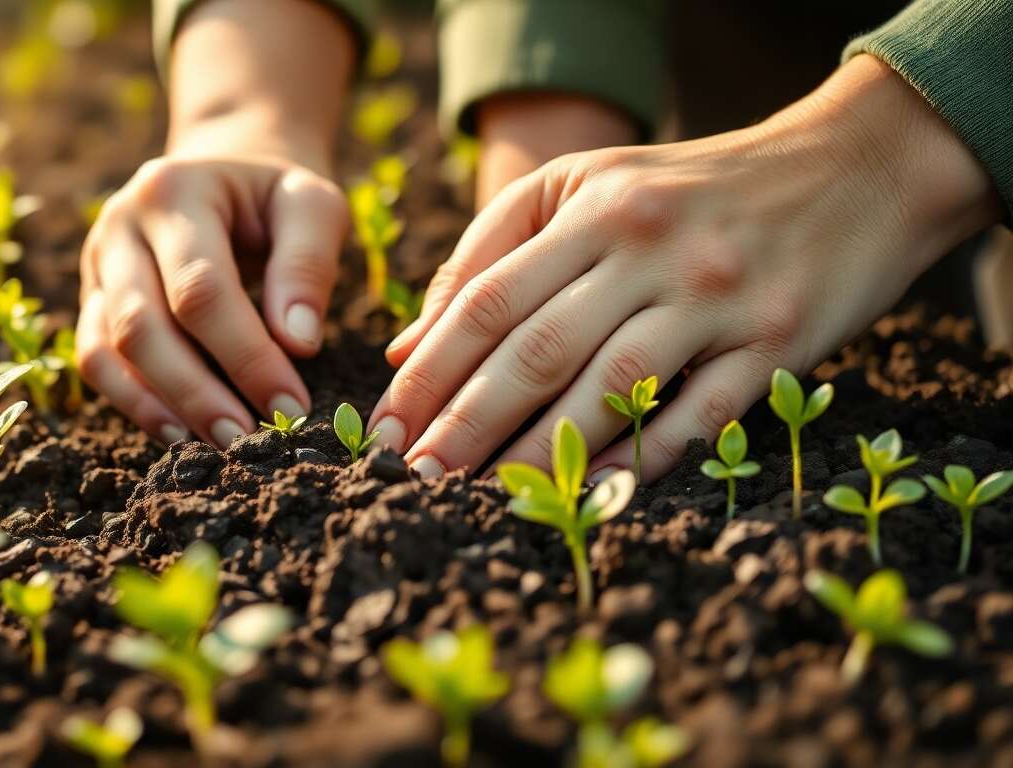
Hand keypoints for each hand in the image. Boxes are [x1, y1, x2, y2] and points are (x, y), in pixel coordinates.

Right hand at [77, 156, 348, 447]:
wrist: (228, 169)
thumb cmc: (275, 195)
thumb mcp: (312, 204)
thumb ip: (308, 264)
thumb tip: (298, 343)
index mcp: (171, 191)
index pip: (201, 290)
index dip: (245, 356)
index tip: (291, 405)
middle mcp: (119, 226)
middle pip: (140, 326)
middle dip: (197, 392)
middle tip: (250, 440)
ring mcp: (96, 263)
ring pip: (106, 350)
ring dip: (160, 407)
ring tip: (217, 446)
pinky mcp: (92, 298)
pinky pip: (94, 361)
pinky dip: (133, 403)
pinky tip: (180, 433)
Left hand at [369, 55, 1000, 480]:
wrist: (854, 167)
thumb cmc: (692, 186)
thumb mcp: (585, 185)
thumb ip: (491, 254)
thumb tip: (410, 347)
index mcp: (593, 208)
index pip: (487, 299)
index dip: (430, 370)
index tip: (388, 427)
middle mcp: (649, 249)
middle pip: (536, 349)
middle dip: (466, 422)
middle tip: (417, 477)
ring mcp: (717, 296)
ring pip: (611, 388)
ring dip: (540, 452)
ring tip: (484, 496)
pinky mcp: (778, 341)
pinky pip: (701, 414)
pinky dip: (645, 456)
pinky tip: (593, 492)